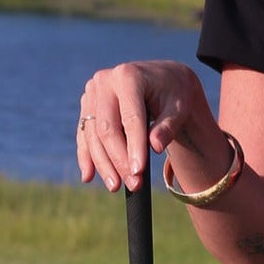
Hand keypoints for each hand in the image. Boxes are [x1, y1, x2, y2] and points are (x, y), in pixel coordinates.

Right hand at [76, 60, 215, 190]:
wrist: (161, 79)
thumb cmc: (173, 94)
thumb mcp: (178, 108)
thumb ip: (168, 126)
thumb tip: (155, 147)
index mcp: (128, 76)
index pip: (130, 118)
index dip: (134, 147)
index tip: (139, 172)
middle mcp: (104, 81)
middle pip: (107, 128)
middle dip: (118, 160)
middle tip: (133, 184)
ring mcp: (92, 93)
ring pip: (93, 135)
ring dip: (103, 163)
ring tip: (116, 186)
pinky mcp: (87, 105)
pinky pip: (84, 134)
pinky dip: (86, 156)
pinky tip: (88, 176)